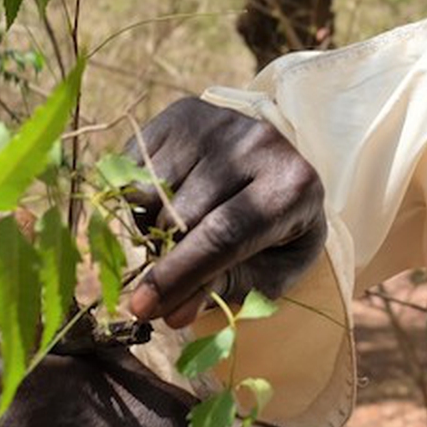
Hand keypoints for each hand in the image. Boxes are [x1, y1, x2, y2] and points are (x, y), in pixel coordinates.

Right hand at [122, 98, 325, 328]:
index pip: (224, 235)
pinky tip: (171, 200)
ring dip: (150, 226)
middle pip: (180, 215)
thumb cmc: (275, 235)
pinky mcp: (183, 111)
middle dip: (162, 257)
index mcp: (293, 187)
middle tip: (169, 276)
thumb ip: (223, 291)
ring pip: (150, 191)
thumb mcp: (266, 274)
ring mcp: (217, 121)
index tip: (142, 308)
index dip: (179, 275)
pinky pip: (134, 167)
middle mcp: (257, 143)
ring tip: (181, 231)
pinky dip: (141, 198)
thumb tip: (171, 315)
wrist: (278, 170)